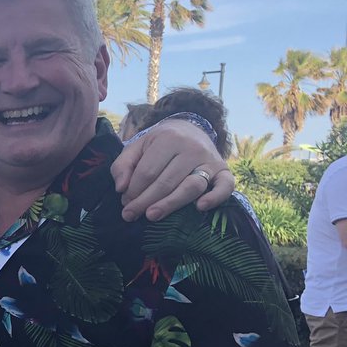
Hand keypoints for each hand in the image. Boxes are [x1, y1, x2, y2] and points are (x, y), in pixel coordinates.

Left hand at [111, 119, 233, 220]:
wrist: (191, 130)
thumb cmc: (158, 144)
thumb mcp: (137, 147)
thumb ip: (122, 165)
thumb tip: (120, 188)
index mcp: (168, 139)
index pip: (147, 171)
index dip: (133, 190)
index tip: (124, 203)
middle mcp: (192, 148)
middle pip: (166, 181)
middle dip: (145, 201)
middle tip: (130, 215)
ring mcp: (210, 159)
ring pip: (191, 186)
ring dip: (170, 204)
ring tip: (151, 216)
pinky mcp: (224, 170)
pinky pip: (226, 186)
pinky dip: (215, 198)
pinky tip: (200, 208)